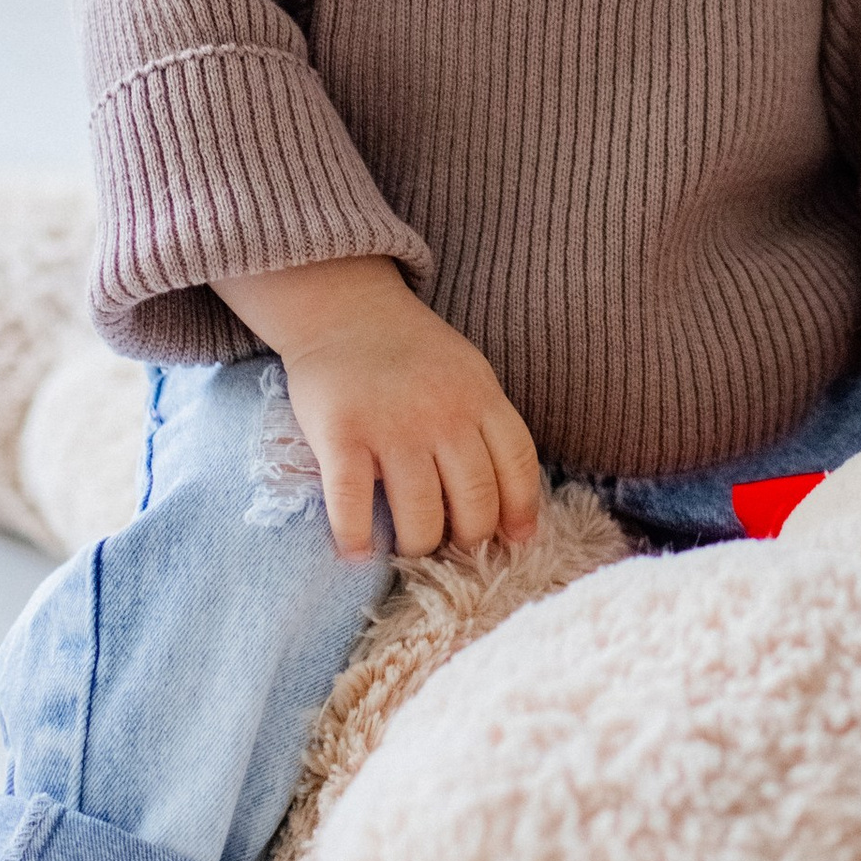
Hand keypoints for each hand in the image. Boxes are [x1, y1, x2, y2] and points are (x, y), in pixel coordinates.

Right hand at [216, 256, 543, 559]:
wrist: (344, 307)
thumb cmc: (410, 354)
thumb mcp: (467, 374)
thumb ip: (487, 426)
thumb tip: (511, 505)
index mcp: (481, 396)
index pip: (518, 466)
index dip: (520, 512)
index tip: (513, 542)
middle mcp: (443, 413)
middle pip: (475, 500)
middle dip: (469, 540)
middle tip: (452, 550)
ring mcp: (392, 424)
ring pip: (420, 516)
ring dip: (417, 546)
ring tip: (408, 551)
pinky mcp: (340, 433)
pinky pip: (352, 503)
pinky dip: (355, 538)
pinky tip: (356, 553)